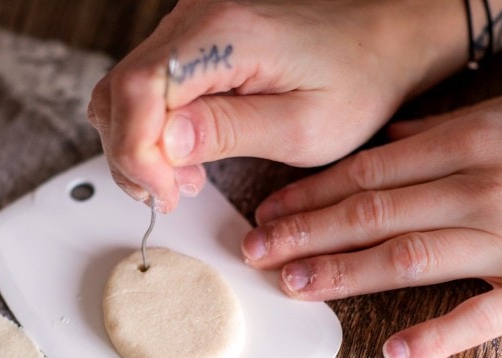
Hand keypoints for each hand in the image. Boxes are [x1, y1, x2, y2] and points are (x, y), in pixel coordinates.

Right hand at [88, 0, 467, 211]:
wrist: (382, 41)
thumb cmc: (357, 80)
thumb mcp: (302, 126)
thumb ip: (229, 132)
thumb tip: (166, 143)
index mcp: (226, 34)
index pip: (139, 90)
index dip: (137, 153)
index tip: (164, 194)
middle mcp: (197, 18)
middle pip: (120, 90)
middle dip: (133, 156)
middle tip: (170, 194)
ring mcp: (190, 25)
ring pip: (124, 90)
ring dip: (138, 144)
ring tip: (182, 177)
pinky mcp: (192, 39)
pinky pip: (145, 85)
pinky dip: (150, 127)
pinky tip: (183, 152)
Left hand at [243, 80, 501, 357]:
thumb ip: (449, 126)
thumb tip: (393, 134)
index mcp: (472, 142)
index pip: (368, 172)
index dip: (311, 193)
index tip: (269, 211)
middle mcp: (483, 189)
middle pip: (373, 215)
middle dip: (306, 234)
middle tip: (256, 252)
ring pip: (409, 260)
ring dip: (344, 275)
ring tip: (295, 287)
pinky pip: (487, 318)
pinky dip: (440, 337)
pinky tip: (393, 353)